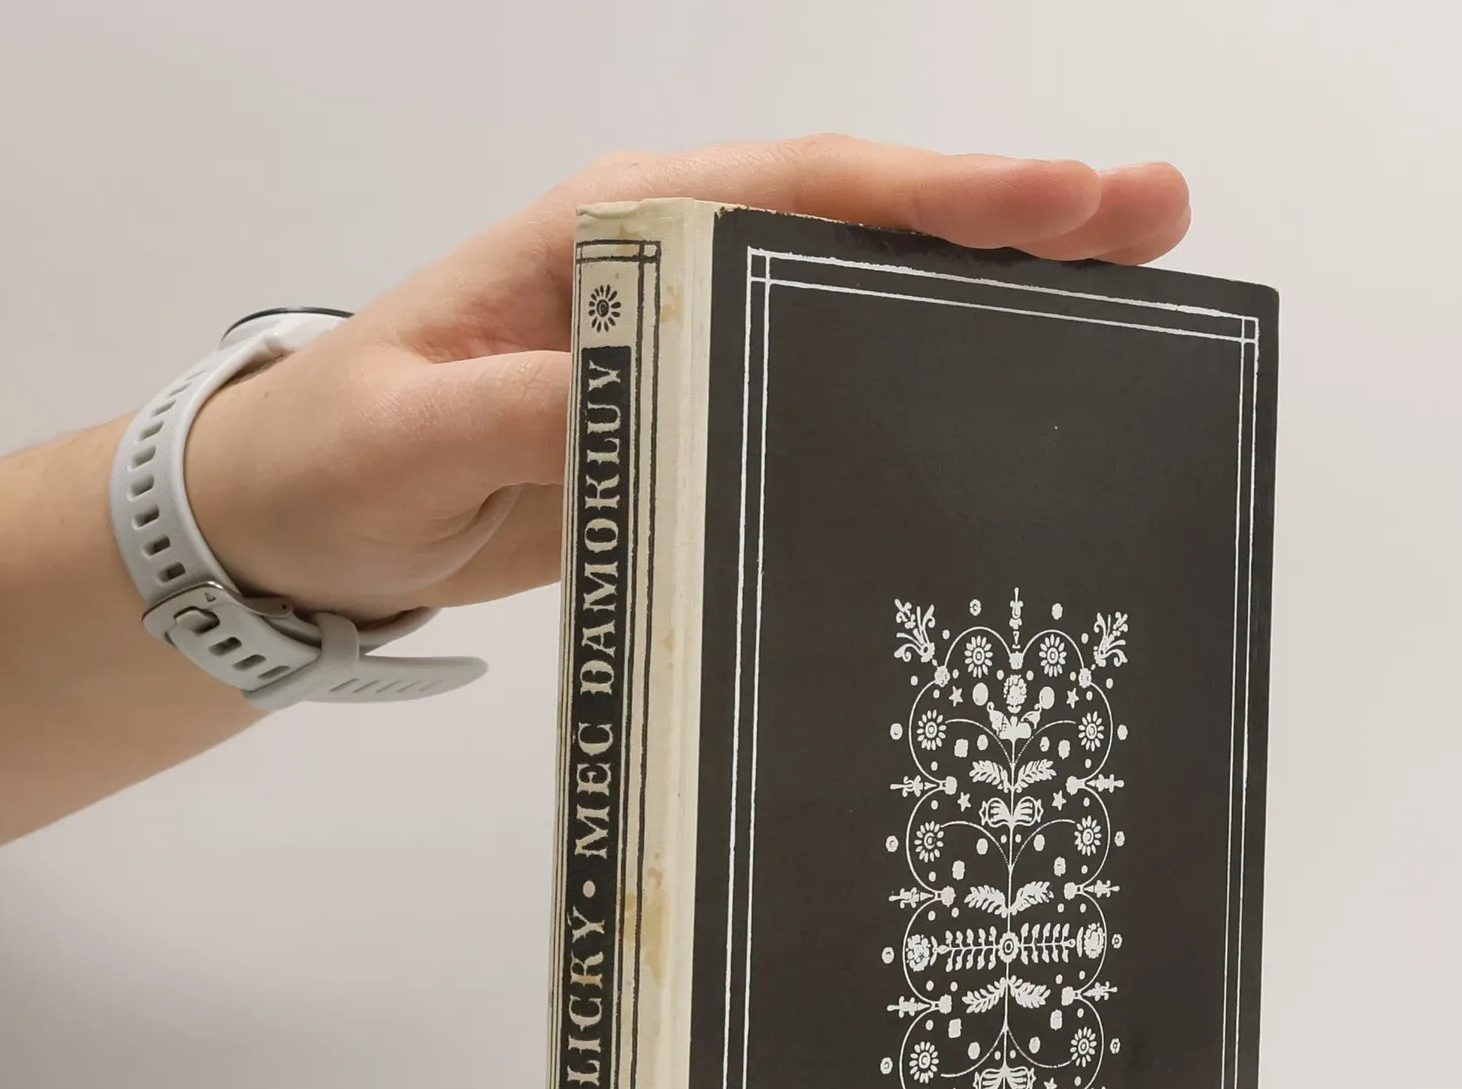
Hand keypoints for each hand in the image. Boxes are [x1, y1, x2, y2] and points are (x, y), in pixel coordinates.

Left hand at [188, 136, 1190, 623]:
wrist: (302, 523)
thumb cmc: (340, 459)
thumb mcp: (415, 437)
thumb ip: (529, 412)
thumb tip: (659, 395)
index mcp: (611, 237)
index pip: (795, 192)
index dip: (935, 194)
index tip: (1065, 196)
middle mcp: (671, 272)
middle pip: (863, 227)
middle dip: (1013, 219)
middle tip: (1158, 218)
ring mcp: (695, 346)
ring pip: (864, 300)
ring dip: (991, 296)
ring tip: (1132, 297)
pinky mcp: (700, 421)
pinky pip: (828, 389)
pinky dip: (923, 382)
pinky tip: (1005, 401)